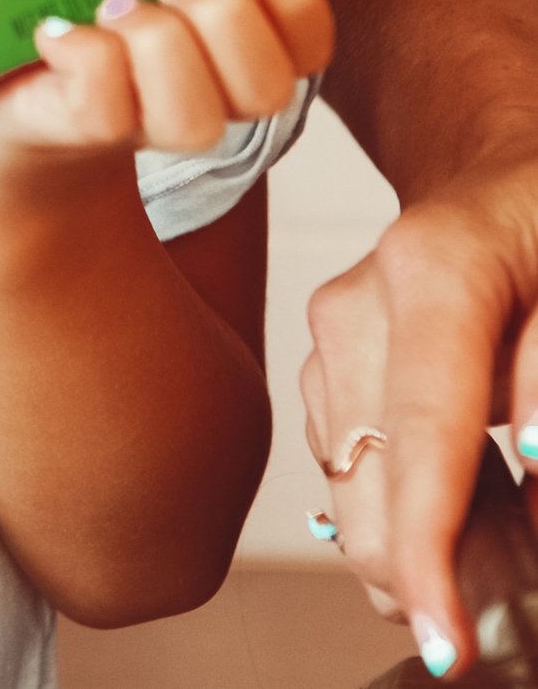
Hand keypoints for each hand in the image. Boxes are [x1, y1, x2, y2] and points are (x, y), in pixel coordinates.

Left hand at [0, 0, 332, 193]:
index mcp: (232, 31)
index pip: (307, 33)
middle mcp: (205, 85)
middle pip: (268, 83)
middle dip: (227, 21)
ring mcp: (145, 119)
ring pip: (197, 117)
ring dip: (160, 51)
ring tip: (113, 3)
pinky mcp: (80, 129)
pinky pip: (106, 111)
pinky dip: (87, 62)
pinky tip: (54, 30)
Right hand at [302, 154, 537, 678]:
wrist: (496, 185)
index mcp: (431, 269)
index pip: (425, 428)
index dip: (430, 546)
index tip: (445, 640)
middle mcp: (358, 302)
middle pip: (373, 481)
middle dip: (430, 572)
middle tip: (506, 608)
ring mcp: (328, 335)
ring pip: (352, 493)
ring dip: (419, 548)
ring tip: (500, 540)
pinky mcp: (320, 366)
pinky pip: (350, 474)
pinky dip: (402, 513)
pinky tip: (460, 497)